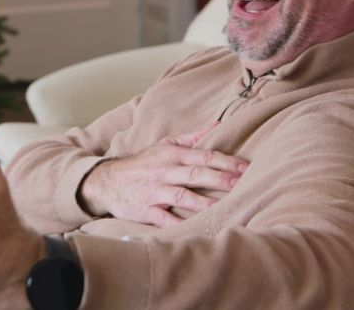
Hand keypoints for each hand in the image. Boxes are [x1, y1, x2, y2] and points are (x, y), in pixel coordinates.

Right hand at [78, 122, 247, 227]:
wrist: (107, 181)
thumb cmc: (142, 163)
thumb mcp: (165, 145)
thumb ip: (192, 137)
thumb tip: (218, 125)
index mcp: (173, 155)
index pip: (204, 156)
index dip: (226, 161)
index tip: (246, 167)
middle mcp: (165, 171)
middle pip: (197, 174)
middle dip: (221, 179)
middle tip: (243, 183)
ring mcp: (155, 191)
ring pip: (183, 196)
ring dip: (204, 202)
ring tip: (225, 207)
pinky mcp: (146, 209)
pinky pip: (164, 218)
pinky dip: (178, 223)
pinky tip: (195, 228)